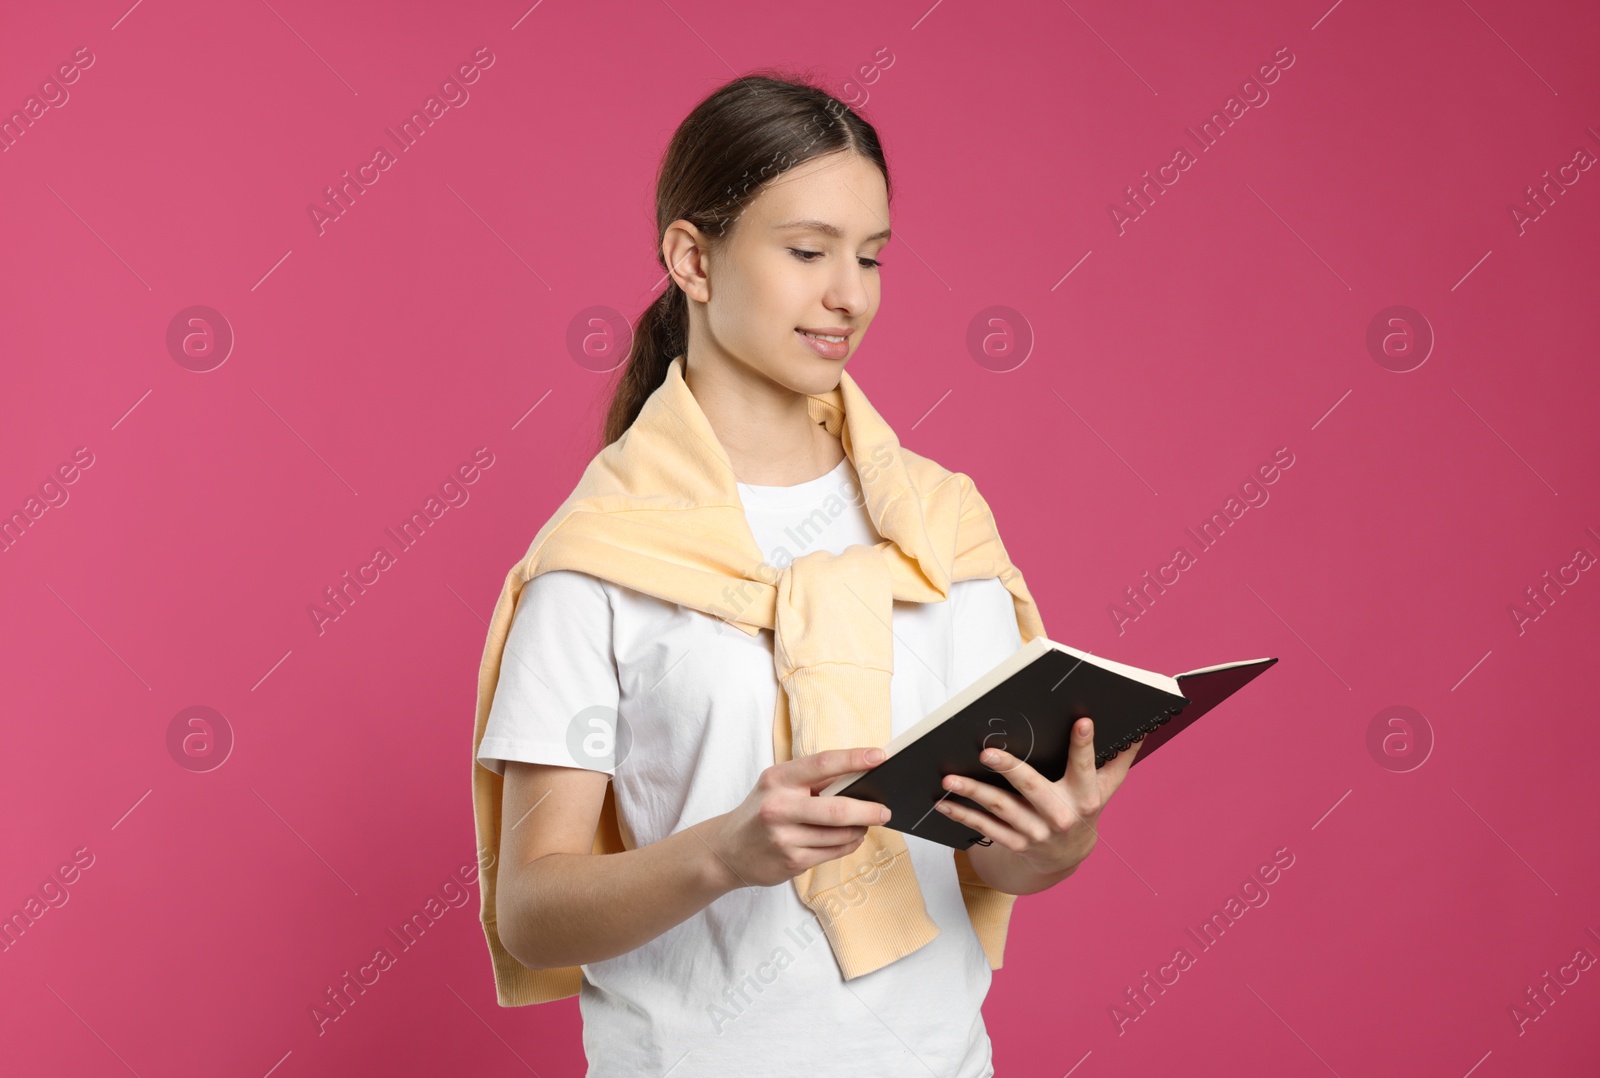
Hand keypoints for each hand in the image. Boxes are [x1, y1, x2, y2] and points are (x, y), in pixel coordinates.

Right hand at [700, 747, 891, 888]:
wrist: (727, 850)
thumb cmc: (761, 811)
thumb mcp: (777, 785)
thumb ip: (812, 781)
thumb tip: (860, 776)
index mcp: (778, 779)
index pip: (823, 763)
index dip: (855, 759)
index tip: (880, 756)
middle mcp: (779, 807)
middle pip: (838, 809)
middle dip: (869, 810)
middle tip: (885, 810)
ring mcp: (784, 837)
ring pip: (840, 834)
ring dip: (860, 830)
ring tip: (866, 824)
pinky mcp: (791, 861)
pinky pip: (833, 852)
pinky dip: (849, 844)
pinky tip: (851, 838)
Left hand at [934, 716, 1139, 880]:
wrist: (1068, 857)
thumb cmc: (1085, 808)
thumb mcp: (1107, 787)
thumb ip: (1120, 758)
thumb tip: (1142, 726)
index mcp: (1085, 795)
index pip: (1085, 766)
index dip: (1084, 745)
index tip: (1082, 721)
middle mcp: (1061, 814)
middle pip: (1032, 787)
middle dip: (1009, 769)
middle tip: (987, 751)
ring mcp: (1036, 831)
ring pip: (1002, 808)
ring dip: (973, 793)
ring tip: (949, 779)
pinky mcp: (1016, 843)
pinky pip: (986, 827)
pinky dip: (963, 814)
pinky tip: (943, 801)